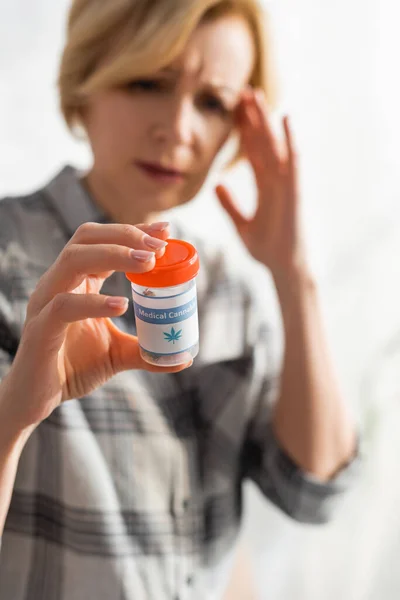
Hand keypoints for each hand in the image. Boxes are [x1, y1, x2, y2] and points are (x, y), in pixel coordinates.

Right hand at [2, 222, 190, 432]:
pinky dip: (93, 302)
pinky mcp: (40, 330)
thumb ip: (145, 350)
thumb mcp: (117, 354)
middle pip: (86, 239)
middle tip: (158, 247)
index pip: (101, 241)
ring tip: (147, 263)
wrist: (38, 399)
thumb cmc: (73, 368)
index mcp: (76, 282)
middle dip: (125, 235)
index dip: (132, 231)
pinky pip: (63, 306)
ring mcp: (46, 303)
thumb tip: (182, 358)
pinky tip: (122, 306)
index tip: (164, 230)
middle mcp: (58, 284)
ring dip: (113, 255)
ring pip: (73, 260)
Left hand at [216, 88, 308, 277]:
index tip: (235, 110)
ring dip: (266, 120)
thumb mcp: (241, 225)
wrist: (282, 266)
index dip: (245, 131)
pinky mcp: (293, 190)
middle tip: (244, 91)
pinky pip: (292, 160)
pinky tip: (284, 117)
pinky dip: (290, 139)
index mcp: (265, 186)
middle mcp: (276, 179)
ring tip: (256, 95)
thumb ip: (229, 204)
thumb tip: (216, 184)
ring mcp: (286, 183)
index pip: (253, 152)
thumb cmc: (266, 248)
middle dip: (254, 117)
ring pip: (275, 144)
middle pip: (263, 142)